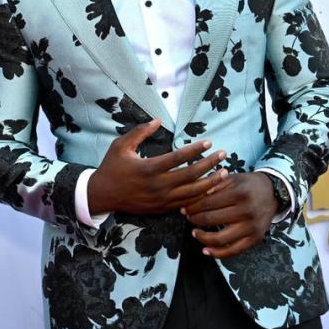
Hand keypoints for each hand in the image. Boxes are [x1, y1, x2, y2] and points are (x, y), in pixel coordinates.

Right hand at [87, 118, 226, 214]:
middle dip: (210, 164)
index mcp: (149, 168)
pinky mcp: (162, 208)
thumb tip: (157, 120)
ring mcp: (161, 199)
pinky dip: (200, 198)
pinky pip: (186, 204)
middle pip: (190, 175)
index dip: (195, 149)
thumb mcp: (121, 145)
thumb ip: (140, 132)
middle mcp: (158, 185)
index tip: (209, 142)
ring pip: (192, 193)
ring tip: (224, 173)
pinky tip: (211, 190)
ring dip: (211, 183)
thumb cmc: (112, 167)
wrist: (103, 195)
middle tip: (223, 155)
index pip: (178, 157)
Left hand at [181, 171, 279, 257]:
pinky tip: (205, 250)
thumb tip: (193, 196)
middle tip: (188, 218)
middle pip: (211, 219)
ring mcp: (251, 226)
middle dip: (195, 219)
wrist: (272, 193)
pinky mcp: (255, 239)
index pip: (207, 202)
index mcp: (238, 193)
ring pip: (220, 238)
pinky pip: (233, 251)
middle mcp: (246, 210)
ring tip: (194, 232)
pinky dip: (217, 253)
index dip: (192, 206)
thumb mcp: (232, 178)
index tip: (184, 208)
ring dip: (202, 237)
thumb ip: (213, 185)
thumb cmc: (247, 185)